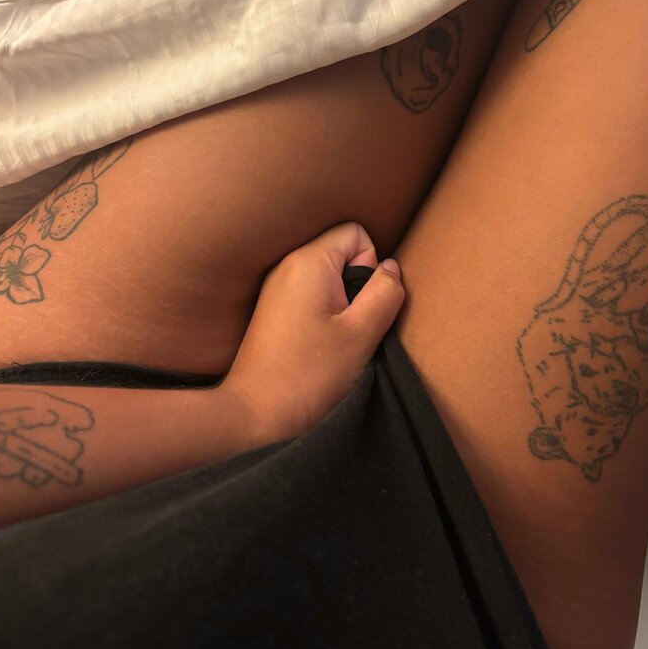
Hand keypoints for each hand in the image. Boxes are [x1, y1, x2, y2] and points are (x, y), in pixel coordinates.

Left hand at [222, 222, 404, 445]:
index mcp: (308, 261)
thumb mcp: (361, 333)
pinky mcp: (273, 310)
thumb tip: (392, 269)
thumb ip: (385, 293)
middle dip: (358, 285)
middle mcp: (288, 265)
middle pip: (342, 253)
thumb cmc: (307, 375)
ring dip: (343, 304)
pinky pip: (312, 295)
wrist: (256, 415)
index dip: (371, 267)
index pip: (356, 233)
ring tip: (335, 340)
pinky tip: (319, 346)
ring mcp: (277, 288)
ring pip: (329, 277)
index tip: (360, 306)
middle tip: (350, 327)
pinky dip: (325, 315)